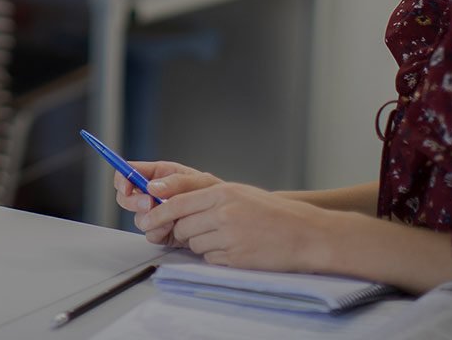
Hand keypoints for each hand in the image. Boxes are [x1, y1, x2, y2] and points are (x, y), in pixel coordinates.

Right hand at [114, 161, 220, 246]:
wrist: (226, 222)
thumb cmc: (216, 195)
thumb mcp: (199, 182)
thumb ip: (175, 182)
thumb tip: (150, 186)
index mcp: (159, 174)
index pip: (129, 172)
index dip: (122, 178)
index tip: (126, 187)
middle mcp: (153, 193)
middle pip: (126, 196)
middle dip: (133, 202)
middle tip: (149, 204)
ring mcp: (156, 213)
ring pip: (138, 217)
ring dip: (150, 219)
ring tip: (171, 218)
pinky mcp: (161, 231)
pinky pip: (150, 233)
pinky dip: (158, 232)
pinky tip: (173, 229)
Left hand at [136, 179, 327, 271]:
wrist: (305, 233)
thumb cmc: (272, 212)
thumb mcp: (238, 193)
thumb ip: (207, 196)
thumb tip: (175, 203)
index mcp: (222, 193)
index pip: (178, 202)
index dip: (159, 211)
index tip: (146, 218)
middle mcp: (223, 214)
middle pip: (182, 226)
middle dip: (182, 229)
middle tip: (194, 229)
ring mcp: (229, 238)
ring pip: (194, 244)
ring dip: (200, 243)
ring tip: (222, 237)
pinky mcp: (236, 259)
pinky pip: (210, 259)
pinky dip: (214, 255)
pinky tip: (231, 248)